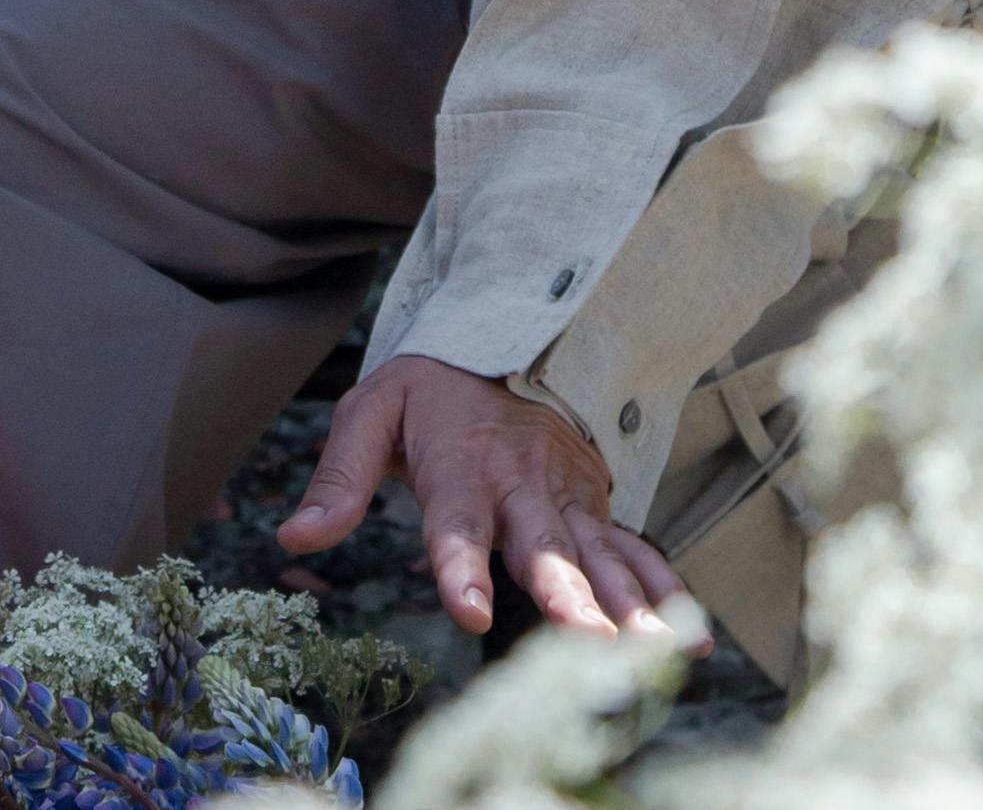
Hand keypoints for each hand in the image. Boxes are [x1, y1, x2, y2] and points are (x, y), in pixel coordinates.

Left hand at [277, 350, 679, 639]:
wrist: (501, 332)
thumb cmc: (429, 387)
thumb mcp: (372, 411)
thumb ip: (340, 477)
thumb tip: (293, 538)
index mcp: (459, 464)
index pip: (456, 523)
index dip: (461, 567)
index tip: (468, 611)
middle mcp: (519, 484)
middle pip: (542, 545)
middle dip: (565, 593)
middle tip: (589, 640)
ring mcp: (563, 495)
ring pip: (596, 554)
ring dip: (625, 602)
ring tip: (652, 650)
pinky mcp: (592, 504)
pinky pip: (629, 549)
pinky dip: (660, 589)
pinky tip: (688, 634)